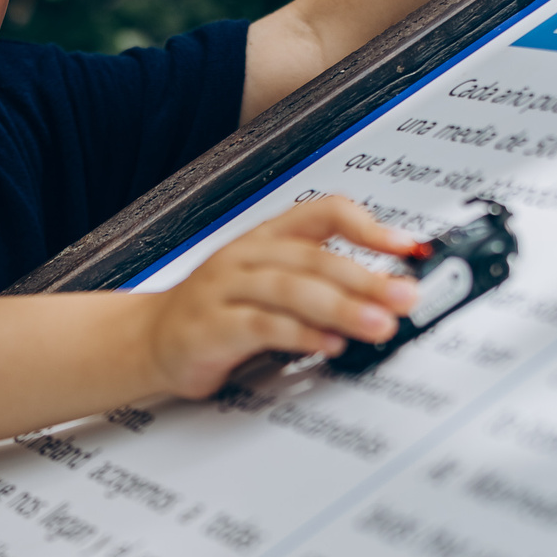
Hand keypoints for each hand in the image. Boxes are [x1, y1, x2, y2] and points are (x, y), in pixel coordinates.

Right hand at [143, 196, 423, 397]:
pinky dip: (299, 334)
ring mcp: (224, 289)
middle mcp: (245, 256)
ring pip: (290, 288)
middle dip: (366, 278)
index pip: (322, 212)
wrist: (150, 340)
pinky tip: (328, 344)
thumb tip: (385, 298)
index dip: (367, 226)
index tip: (407, 248)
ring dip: (340, 307)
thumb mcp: (270, 288)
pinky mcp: (210, 326)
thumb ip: (320, 288)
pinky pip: (260, 325)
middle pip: (314, 257)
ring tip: (377, 324)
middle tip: (404, 297)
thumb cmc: (217, 313)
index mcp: (266, 238)